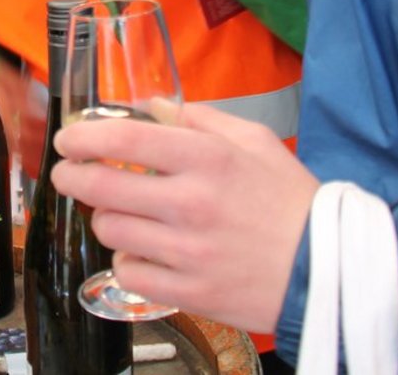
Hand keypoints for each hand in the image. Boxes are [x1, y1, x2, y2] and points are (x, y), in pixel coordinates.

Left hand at [50, 102, 317, 332]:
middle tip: (68, 174)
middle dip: (71, 177)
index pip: (122, 140)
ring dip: (105, 219)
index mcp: (207, 159)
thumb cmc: (292, 201)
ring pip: (109, 229)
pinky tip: (142, 252)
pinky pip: (128, 273)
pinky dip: (127, 262)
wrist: (330, 271)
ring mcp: (188, 251)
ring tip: (118, 214)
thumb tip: (150, 107)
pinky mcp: (190, 291)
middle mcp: (191, 203)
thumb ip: (199, 118)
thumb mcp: (255, 141)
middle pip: (101, 186)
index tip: (67, 139)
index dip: (82, 137)